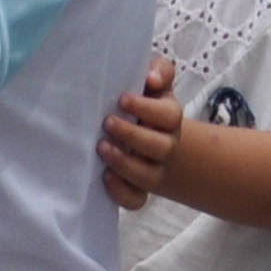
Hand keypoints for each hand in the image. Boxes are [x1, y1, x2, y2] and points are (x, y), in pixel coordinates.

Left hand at [100, 55, 180, 207]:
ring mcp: (153, 169)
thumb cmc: (143, 101)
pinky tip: (105, 177)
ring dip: (124, 163)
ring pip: (148, 176)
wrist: (149, 135)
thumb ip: (158, 70)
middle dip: (132, 135)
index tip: (122, 100)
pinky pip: (136, 200)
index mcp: (168, 117)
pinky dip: (121, 192)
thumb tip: (152, 78)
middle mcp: (165, 144)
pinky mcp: (139, 188)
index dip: (147, 109)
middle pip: (160, 147)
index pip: (169, 115)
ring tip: (101, 148)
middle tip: (107, 122)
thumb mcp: (153, 81)